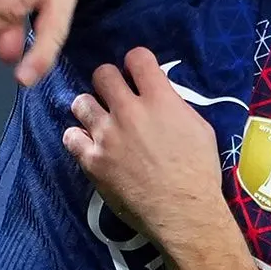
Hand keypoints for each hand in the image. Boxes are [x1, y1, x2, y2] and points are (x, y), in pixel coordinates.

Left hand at [63, 48, 227, 247]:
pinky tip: (89, 144)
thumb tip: (161, 97)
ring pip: (81, 102)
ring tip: (99, 121)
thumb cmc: (199, 172)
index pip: (137, 57)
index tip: (137, 74)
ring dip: (90, 108)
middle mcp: (129, 111)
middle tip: (115, 96)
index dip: (136, 62)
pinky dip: (78, 138)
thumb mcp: (200, 128)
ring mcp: (107, 135)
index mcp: (160, 99)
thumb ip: (175, 106)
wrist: (183, 213)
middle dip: (109, 81)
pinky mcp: (92, 160)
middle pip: (103, 74)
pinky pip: (70, 137)